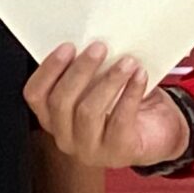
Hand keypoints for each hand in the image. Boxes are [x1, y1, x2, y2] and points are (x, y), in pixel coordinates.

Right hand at [23, 44, 188, 170]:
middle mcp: (66, 137)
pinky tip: (140, 76)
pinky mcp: (118, 152)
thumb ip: (90, 69)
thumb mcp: (100, 85)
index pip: (35, 95)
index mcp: (54, 117)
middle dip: (80, 71)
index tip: (68, 46)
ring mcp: (91, 149)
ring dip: (108, 81)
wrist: (158, 133)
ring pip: (88, 112)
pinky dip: (131, 93)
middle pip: (60, 103)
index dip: (48, 69)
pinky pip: (120, 120)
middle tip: (99, 47)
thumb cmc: (124, 104)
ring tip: (127, 62)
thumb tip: (92, 40)